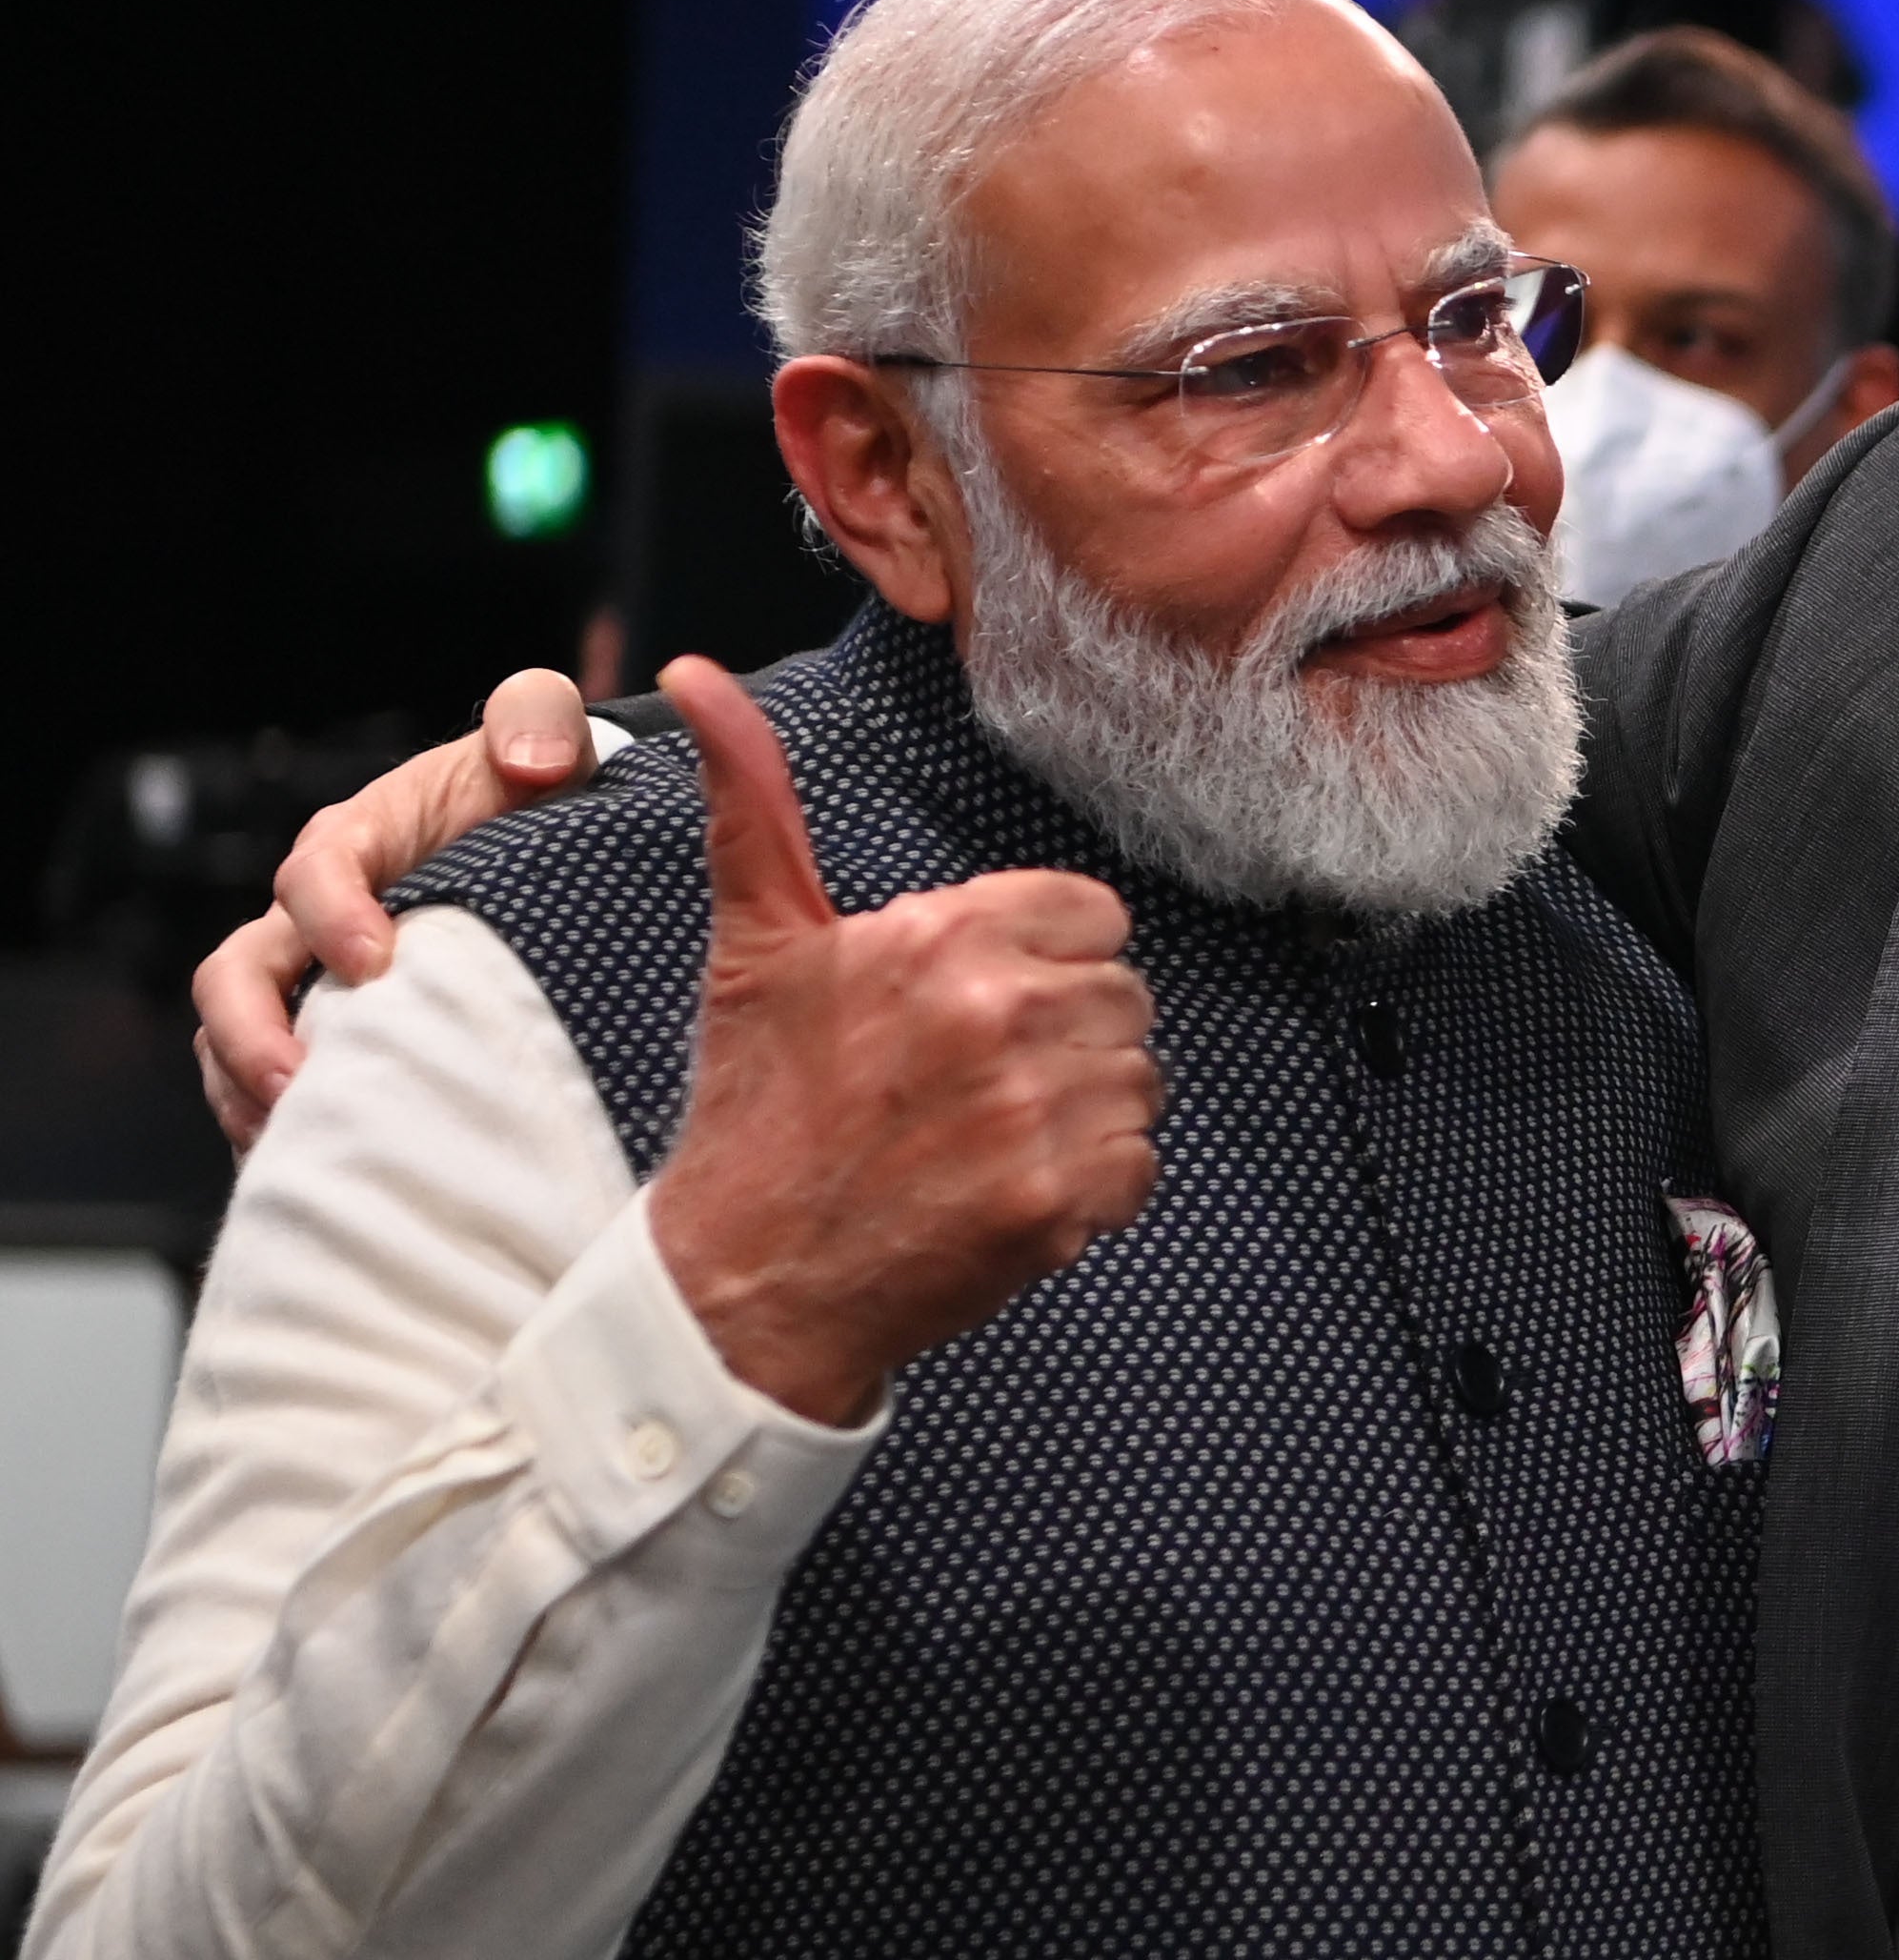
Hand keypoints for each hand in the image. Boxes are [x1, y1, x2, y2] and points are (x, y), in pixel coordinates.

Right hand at [191, 668, 600, 1143]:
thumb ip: (536, 718)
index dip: (329, 916)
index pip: (312, 874)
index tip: (375, 962)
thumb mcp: (544, 734)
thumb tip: (533, 759)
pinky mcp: (336, 1033)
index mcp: (355, 841)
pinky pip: (276, 1086)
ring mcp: (314, 981)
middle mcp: (316, 914)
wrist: (555, 840)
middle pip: (234, 973)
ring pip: (235, 1039)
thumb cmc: (541, 785)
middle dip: (251, 1032)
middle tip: (300, 1086)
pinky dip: (287, 1127)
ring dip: (252, 1094)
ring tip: (301, 1144)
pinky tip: (327, 1164)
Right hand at [642, 659, 1160, 1424]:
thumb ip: (753, 804)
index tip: (982, 1003)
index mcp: (940, 938)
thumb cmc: (762, 1110)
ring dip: (1083, 1110)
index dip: (1045, 958)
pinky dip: (1091, 1187)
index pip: (1091, 913)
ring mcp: (1035, 1111)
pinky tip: (1009, 1187)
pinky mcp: (1062, 1200)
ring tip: (987, 1134)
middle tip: (973, 1080)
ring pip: (1139, 1078)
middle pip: (1124, 994)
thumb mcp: (757, 944)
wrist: (748, 1279)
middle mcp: (998, 1014)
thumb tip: (698, 681)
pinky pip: (1139, 1165)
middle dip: (1066, 1034)